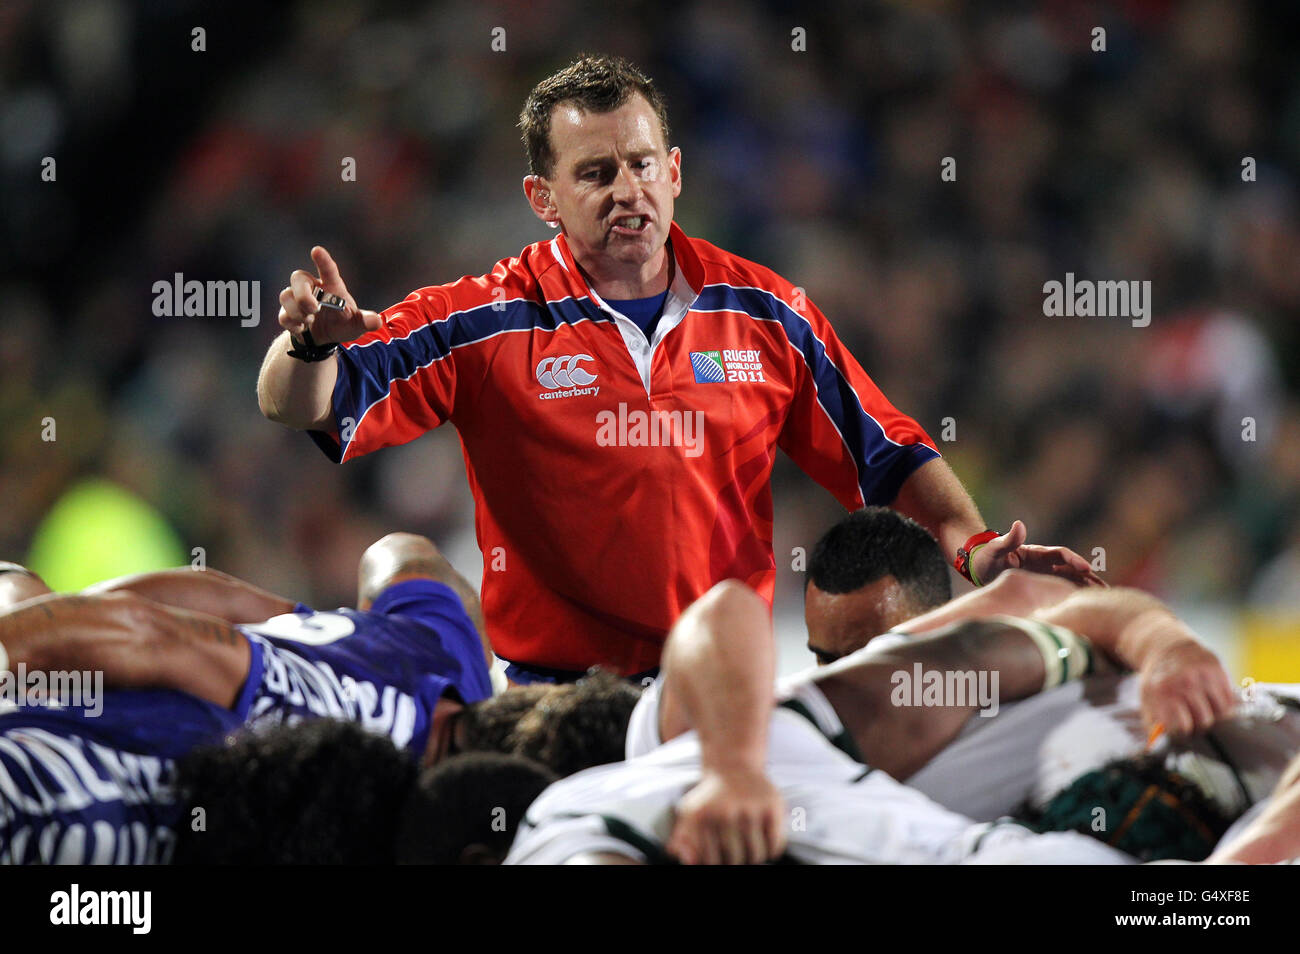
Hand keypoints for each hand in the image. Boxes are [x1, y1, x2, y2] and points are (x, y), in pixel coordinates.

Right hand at [278, 246, 382, 344]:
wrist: (324, 340)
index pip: (328, 270)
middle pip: (298, 278)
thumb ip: (365, 321)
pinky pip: (282, 315)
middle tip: (313, 309)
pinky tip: (303, 329)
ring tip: (310, 321)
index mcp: (332, 286)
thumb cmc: (342, 324)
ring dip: (297, 312)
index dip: (323, 260)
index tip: (316, 250)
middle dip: (303, 294)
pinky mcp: (287, 312)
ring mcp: (297, 298)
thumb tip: (376, 321)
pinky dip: (292, 324)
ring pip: (286, 296)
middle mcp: (312, 288)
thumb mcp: (356, 324)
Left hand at [666, 766, 786, 864]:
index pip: (711, 860)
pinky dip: (772, 850)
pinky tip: (765, 843)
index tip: (721, 858)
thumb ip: (683, 839)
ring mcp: (750, 808)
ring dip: (754, 858)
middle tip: (737, 857)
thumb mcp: (690, 813)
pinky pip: (775, 842)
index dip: (716, 864)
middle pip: (735, 859)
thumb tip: (687, 860)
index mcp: (701, 817)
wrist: (732, 764)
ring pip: (756, 854)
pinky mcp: (772, 804)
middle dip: (736, 863)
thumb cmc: (710, 798)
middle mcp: (725, 811)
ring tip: (750, 852)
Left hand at [970, 520, 1105, 587]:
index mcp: (1037, 554)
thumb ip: (1008, 540)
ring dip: (1086, 588)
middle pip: (1072, 569)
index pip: (1061, 555)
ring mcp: (1045, 575)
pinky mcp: (1042, 587)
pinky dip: (1075, 597)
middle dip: (1089, 577)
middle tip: (1106, 589)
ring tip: (1104, 600)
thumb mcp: (995, 549)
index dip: (1074, 560)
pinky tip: (1086, 608)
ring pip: (1071, 581)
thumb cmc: (986, 557)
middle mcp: (1045, 563)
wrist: (979, 568)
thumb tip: (1018, 524)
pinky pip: (1062, 591)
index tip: (1087, 568)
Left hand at [1139, 637, 1236, 736]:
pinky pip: (1229, 699)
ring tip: (1204, 709)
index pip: (1181, 727)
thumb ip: (1152, 725)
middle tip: (1194, 719)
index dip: (1184, 733)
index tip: (1183, 730)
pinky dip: (1224, 705)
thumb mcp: (1147, 699)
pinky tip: (1213, 700)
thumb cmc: (1158, 680)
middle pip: (1204, 721)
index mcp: (1161, 693)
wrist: (1168, 647)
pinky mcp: (1216, 668)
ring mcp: (1201, 674)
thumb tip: (1155, 748)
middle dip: (1200, 725)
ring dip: (1215, 715)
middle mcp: (1182, 682)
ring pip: (1221, 712)